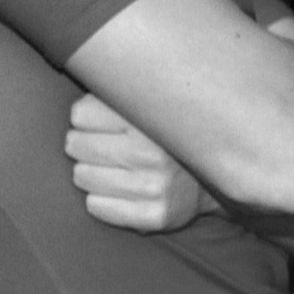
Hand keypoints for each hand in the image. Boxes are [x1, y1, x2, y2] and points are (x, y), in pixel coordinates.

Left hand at [66, 93, 214, 232]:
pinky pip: (96, 206)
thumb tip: (87, 78)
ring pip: (82, 176)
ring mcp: (155, 188)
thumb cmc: (170, 137)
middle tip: (107, 146)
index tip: (104, 122)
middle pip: (76, 145)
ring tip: (116, 168)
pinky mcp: (155, 216)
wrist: (218, 177)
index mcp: (150, 120)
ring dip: (92, 172)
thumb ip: (122, 92)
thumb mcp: (153, 106)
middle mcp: (154, 154)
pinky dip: (102, 199)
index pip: (80, 114)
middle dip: (85, 145)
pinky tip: (122, 191)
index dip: (88, 117)